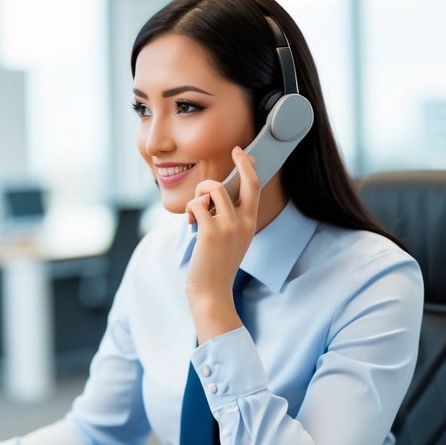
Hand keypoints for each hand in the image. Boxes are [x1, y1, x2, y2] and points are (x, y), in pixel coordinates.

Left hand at [184, 145, 259, 341]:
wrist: (212, 293)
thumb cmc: (216, 267)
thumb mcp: (230, 241)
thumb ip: (228, 219)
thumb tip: (213, 196)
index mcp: (250, 224)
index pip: (255, 188)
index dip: (249, 167)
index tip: (242, 153)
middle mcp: (244, 222)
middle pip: (245, 180)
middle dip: (240, 161)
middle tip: (233, 151)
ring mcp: (229, 226)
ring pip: (213, 188)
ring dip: (200, 194)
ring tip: (196, 212)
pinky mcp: (211, 231)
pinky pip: (197, 204)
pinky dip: (190, 211)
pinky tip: (190, 224)